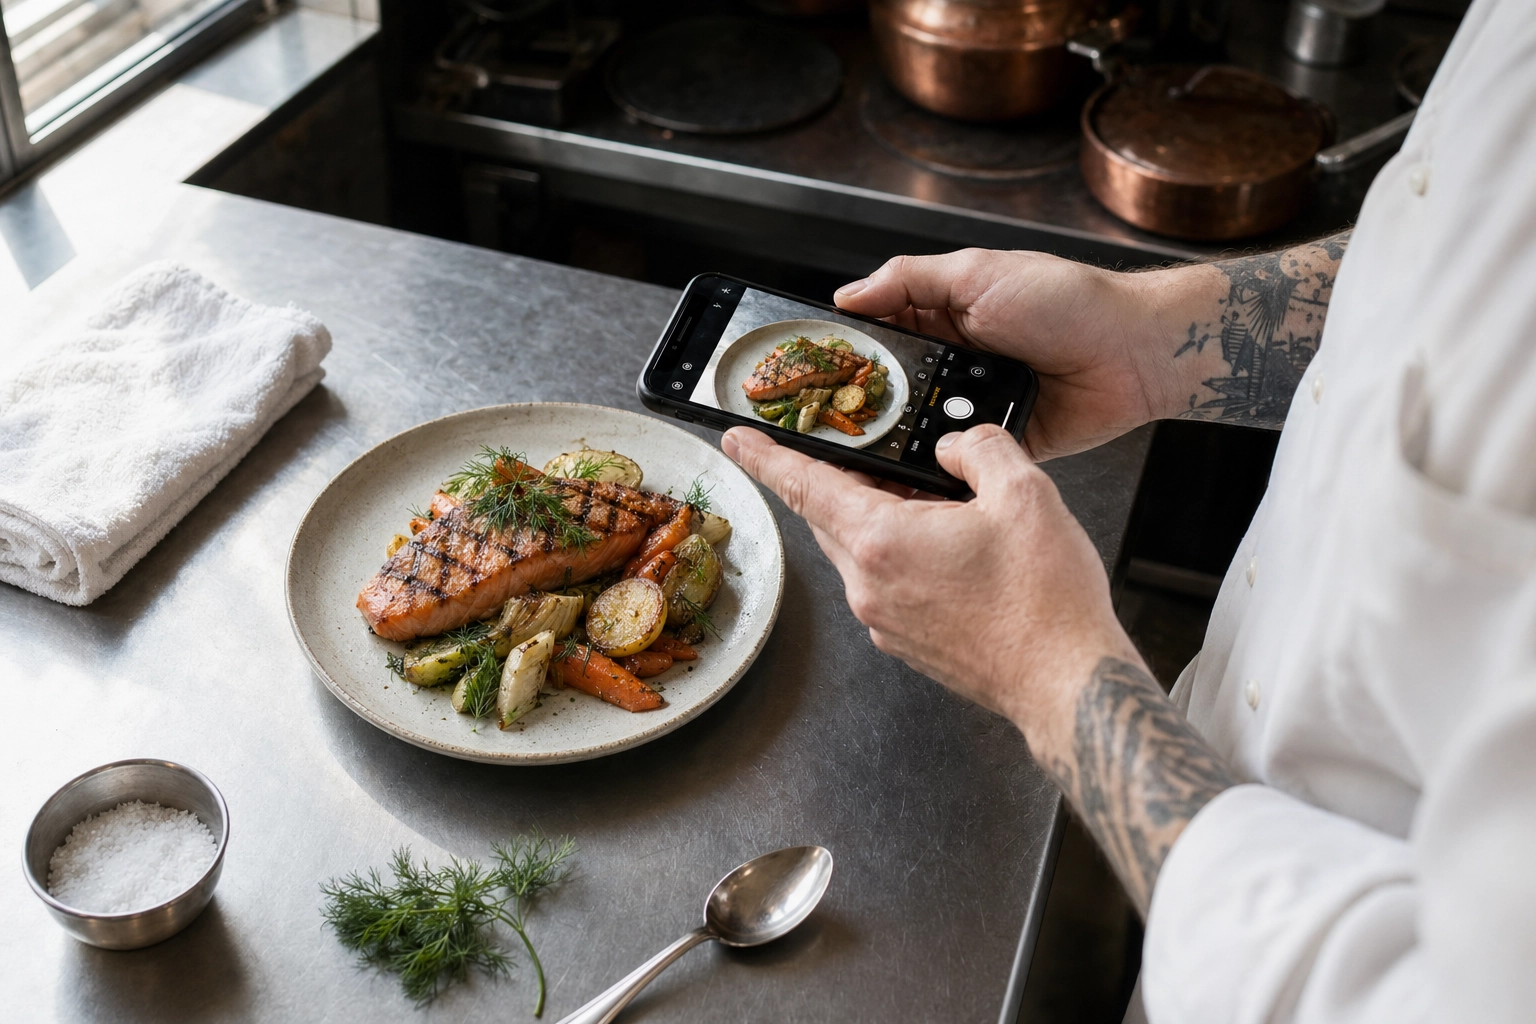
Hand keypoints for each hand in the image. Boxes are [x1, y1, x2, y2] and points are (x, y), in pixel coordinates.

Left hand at [721, 424, 1141, 758]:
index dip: (767, 457)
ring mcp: (885, 620)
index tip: (736, 442)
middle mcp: (870, 585)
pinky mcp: (907, 642)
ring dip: (881, 520)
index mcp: (882, 540)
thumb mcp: (1024, 493)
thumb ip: (979, 449)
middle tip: (876, 459)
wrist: (1066, 682)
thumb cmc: (1044, 601)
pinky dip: (902, 556)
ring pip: (861, 552)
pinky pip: (885, 584)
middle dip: (845, 483)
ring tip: (938, 504)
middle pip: (832, 518)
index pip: (805, 486)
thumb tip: (958, 445)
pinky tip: (952, 549)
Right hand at [835, 249, 1187, 459]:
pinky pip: (958, 459)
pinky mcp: (997, 441)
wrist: (1135, 351)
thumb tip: (848, 295)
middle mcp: (953, 361)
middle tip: (836, 416)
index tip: (815, 368)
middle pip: (891, 388)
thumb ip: (910, 280)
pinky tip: (919, 466)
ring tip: (873, 445)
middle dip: (868, 401)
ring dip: (904, 434)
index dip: (848, 351)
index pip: (878, 333)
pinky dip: (941, 463)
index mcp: (943, 315)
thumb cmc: (1068, 301)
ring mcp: (973, 404)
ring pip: (919, 428)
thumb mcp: (978, 273)